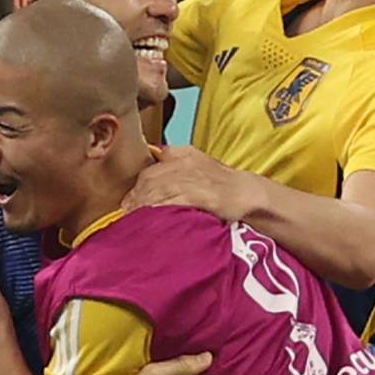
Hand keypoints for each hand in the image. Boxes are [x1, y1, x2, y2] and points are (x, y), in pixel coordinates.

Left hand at [123, 146, 254, 221]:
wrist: (247, 194)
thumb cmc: (222, 182)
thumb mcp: (199, 160)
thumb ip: (177, 156)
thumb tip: (157, 154)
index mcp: (183, 155)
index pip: (150, 170)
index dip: (137, 187)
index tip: (128, 201)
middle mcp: (185, 165)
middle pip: (150, 180)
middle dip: (136, 197)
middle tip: (126, 213)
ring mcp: (193, 180)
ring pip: (159, 191)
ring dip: (143, 205)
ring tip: (134, 219)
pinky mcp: (201, 196)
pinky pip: (173, 202)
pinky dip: (160, 210)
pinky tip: (152, 219)